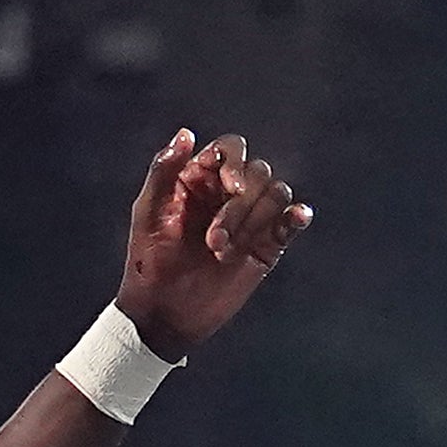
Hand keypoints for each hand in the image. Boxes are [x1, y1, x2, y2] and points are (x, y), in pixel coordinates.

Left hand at [112, 129, 314, 359]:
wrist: (163, 313)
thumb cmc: (148, 262)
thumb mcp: (148, 212)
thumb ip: (164, 171)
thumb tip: (186, 133)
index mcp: (199, 179)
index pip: (230, 149)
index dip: (235, 162)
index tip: (232, 187)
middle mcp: (227, 194)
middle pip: (257, 172)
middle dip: (240, 205)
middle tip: (214, 241)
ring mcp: (249, 219)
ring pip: (276, 193)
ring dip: (255, 220)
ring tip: (224, 252)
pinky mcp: (266, 245)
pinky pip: (291, 221)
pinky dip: (298, 216)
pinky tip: (296, 218)